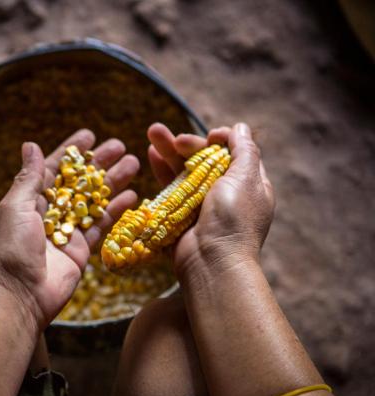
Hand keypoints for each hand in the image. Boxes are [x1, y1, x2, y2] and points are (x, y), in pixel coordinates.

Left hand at [0, 130, 138, 328]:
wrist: (21, 296)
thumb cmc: (11, 250)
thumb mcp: (16, 208)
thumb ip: (29, 178)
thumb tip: (30, 144)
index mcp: (29, 199)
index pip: (53, 167)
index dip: (72, 151)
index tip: (90, 134)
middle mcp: (49, 212)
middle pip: (79, 181)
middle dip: (99, 163)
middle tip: (120, 145)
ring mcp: (67, 230)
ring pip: (94, 200)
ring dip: (113, 182)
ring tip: (134, 162)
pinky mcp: (81, 249)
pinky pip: (101, 225)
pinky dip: (116, 210)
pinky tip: (132, 195)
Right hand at [146, 122, 274, 278]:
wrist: (211, 263)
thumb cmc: (233, 220)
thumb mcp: (246, 179)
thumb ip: (244, 150)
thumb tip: (239, 128)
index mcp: (248, 185)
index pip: (234, 154)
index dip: (221, 141)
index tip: (210, 136)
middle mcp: (225, 194)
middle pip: (205, 160)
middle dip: (188, 144)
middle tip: (175, 138)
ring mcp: (201, 205)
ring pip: (184, 170)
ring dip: (170, 150)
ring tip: (153, 131)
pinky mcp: (180, 214)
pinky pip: (170, 187)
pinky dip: (161, 169)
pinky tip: (151, 154)